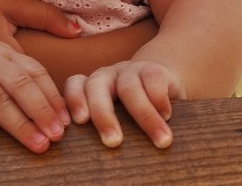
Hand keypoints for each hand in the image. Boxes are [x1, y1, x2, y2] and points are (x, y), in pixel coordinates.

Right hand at [0, 34, 70, 159]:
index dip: (52, 96)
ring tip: (37, 144)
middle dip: (41, 110)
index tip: (67, 122)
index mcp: (5, 52)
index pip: (34, 72)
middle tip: (57, 136)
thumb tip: (57, 111)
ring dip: (18, 124)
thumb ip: (22, 75)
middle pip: (19, 84)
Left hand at [64, 59, 185, 149]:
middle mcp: (107, 76)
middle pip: (96, 87)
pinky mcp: (153, 68)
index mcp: (91, 88)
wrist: (162, 78)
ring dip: (144, 116)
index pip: (75, 86)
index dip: (73, 101)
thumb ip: (104, 131)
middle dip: (103, 115)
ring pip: (128, 87)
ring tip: (160, 142)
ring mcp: (129, 70)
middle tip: (113, 142)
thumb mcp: (116, 117)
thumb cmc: (133, 110)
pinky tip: (167, 117)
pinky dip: (159, 100)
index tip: (76, 125)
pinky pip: (153, 79)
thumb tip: (97, 173)